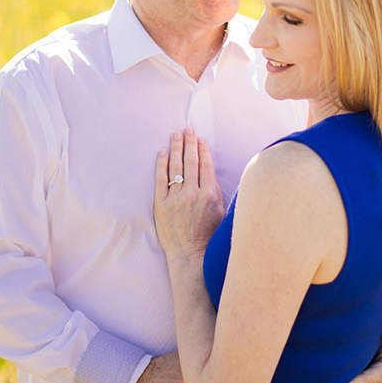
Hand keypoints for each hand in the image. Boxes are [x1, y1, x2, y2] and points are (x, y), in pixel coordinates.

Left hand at [154, 129, 224, 264]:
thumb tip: (209, 174)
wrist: (190, 254)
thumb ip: (215, 192)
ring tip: (175, 135)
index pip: (206, 165)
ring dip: (175, 149)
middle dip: (189, 143)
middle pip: (191, 162)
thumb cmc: (208, 235)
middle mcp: (192, 193)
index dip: (203, 150)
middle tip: (187, 129)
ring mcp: (175, 198)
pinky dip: (161, 165)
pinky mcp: (161, 204)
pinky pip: (160, 180)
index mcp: (209, 195)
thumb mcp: (221, 213)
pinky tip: (161, 153)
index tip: (200, 138)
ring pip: (176, 168)